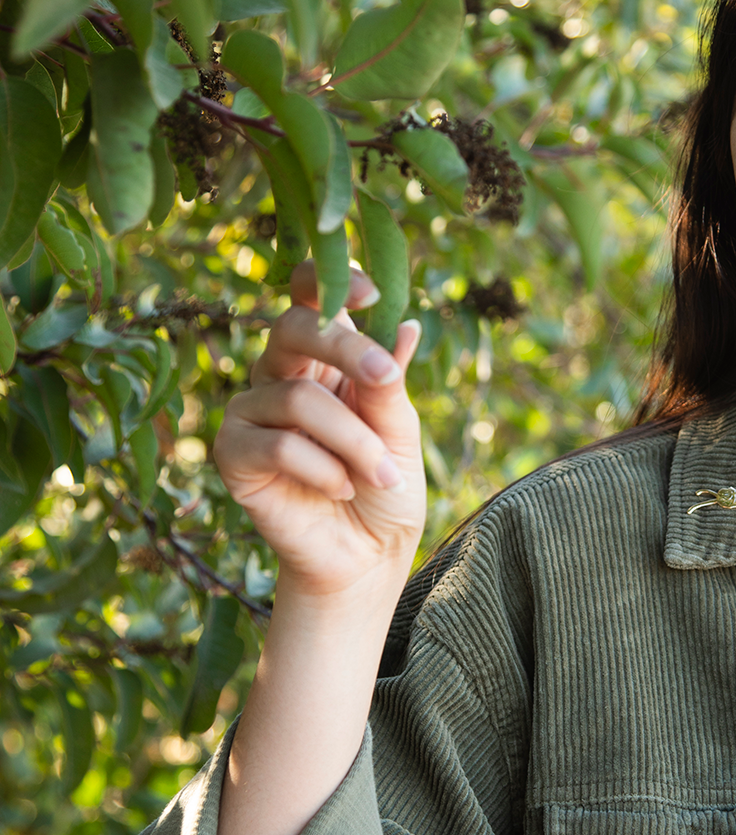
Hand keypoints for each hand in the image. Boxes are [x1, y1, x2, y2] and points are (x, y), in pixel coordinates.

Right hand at [213, 262, 425, 601]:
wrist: (367, 554)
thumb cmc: (386, 484)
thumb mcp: (399, 429)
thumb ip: (390, 381)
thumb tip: (404, 325)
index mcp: (325, 357)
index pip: (310, 298)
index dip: (330, 281)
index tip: (371, 291)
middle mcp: (281, 373)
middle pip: (294, 328)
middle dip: (346, 348)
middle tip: (386, 378)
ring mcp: (251, 410)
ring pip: (298, 397)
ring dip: (354, 439)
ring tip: (383, 474)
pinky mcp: (232, 454)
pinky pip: (278, 444)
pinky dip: (323, 468)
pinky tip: (340, 489)